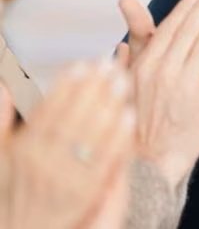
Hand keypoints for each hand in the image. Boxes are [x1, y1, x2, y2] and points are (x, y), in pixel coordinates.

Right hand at [0, 63, 134, 228]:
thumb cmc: (9, 192)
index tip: (82, 63)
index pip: (48, 109)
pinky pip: (105, 159)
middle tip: (109, 65)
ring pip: (91, 134)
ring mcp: (66, 178)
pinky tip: (129, 115)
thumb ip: (1, 120)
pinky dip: (118, 135)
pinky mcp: (86, 193)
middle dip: (93, 88)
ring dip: (109, 105)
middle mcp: (43, 162)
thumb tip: (7, 85)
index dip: (66, 84)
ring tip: (123, 81)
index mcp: (23, 149)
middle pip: (73, 117)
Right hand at [117, 0, 198, 188]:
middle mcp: (164, 71)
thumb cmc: (137, 126)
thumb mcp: (126, 91)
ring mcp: (186, 84)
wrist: (151, 162)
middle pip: (191, 30)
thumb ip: (126, 63)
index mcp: (144, 66)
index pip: (167, 29)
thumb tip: (121, 43)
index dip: (185, 10)